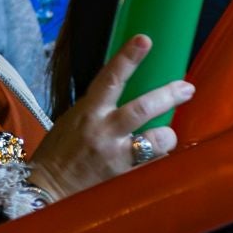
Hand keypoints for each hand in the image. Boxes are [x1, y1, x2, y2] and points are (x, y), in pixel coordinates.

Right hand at [33, 35, 190, 199]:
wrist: (46, 192)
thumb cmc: (59, 154)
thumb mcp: (72, 121)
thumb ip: (98, 108)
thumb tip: (123, 91)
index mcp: (88, 112)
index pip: (109, 79)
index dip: (127, 58)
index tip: (144, 40)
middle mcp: (103, 132)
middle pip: (142, 108)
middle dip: (168, 96)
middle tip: (186, 88)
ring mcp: (115, 157)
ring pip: (155, 141)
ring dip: (168, 137)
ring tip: (170, 136)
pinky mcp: (122, 180)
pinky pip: (151, 168)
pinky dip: (159, 163)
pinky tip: (161, 162)